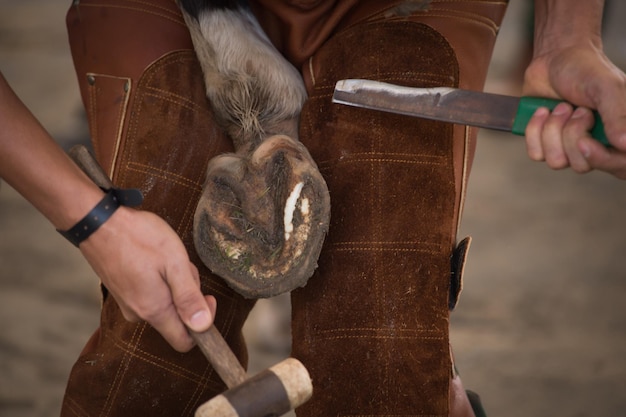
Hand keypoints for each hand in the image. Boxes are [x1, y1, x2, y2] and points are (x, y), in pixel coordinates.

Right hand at [79, 206, 216, 351]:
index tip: (207, 297)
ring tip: (165, 257)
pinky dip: (159, 279)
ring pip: (164, 303)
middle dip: (187, 294)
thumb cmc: (138, 238)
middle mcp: (139, 313)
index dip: (202, 325)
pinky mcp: (121, 292)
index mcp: (155, 311)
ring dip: (173, 284)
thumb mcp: (174, 263)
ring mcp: (127, 303)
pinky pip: (150, 294)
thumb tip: (203, 326)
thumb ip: (189, 297)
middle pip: (177, 318)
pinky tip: (153, 258)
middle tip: (182, 265)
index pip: (184, 342)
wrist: (98, 222)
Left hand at [522, 43, 625, 178]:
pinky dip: (534, 131)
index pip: (618, 165)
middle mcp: (595, 144)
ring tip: (560, 106)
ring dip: (553, 129)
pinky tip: (542, 111)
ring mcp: (568, 146)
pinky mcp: (545, 143)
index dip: (600, 159)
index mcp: (618, 133)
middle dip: (572, 133)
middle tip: (576, 108)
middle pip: (582, 164)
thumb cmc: (585, 69)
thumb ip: (618, 115)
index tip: (586, 141)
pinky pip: (536, 154)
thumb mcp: (606, 87)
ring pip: (557, 161)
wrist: (553, 59)